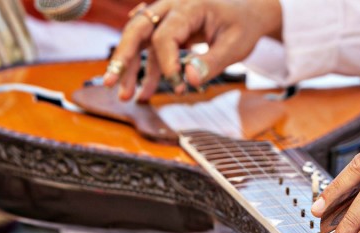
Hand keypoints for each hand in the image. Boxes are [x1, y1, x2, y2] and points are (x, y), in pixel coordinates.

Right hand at [103, 0, 281, 100]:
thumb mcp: (235, 46)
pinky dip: (147, 69)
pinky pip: (150, 48)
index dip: (167, 63)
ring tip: (125, 97)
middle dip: (123, 57)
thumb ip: (212, 62)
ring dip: (130, 68)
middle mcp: (171, 6)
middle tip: (111, 83)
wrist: (247, 12)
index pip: (166, 35)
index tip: (178, 87)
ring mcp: (166, 16)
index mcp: (189, 6)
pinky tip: (142, 92)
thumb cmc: (242, 25)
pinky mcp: (167, 29)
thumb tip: (189, 79)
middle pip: (137, 28)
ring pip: (139, 39)